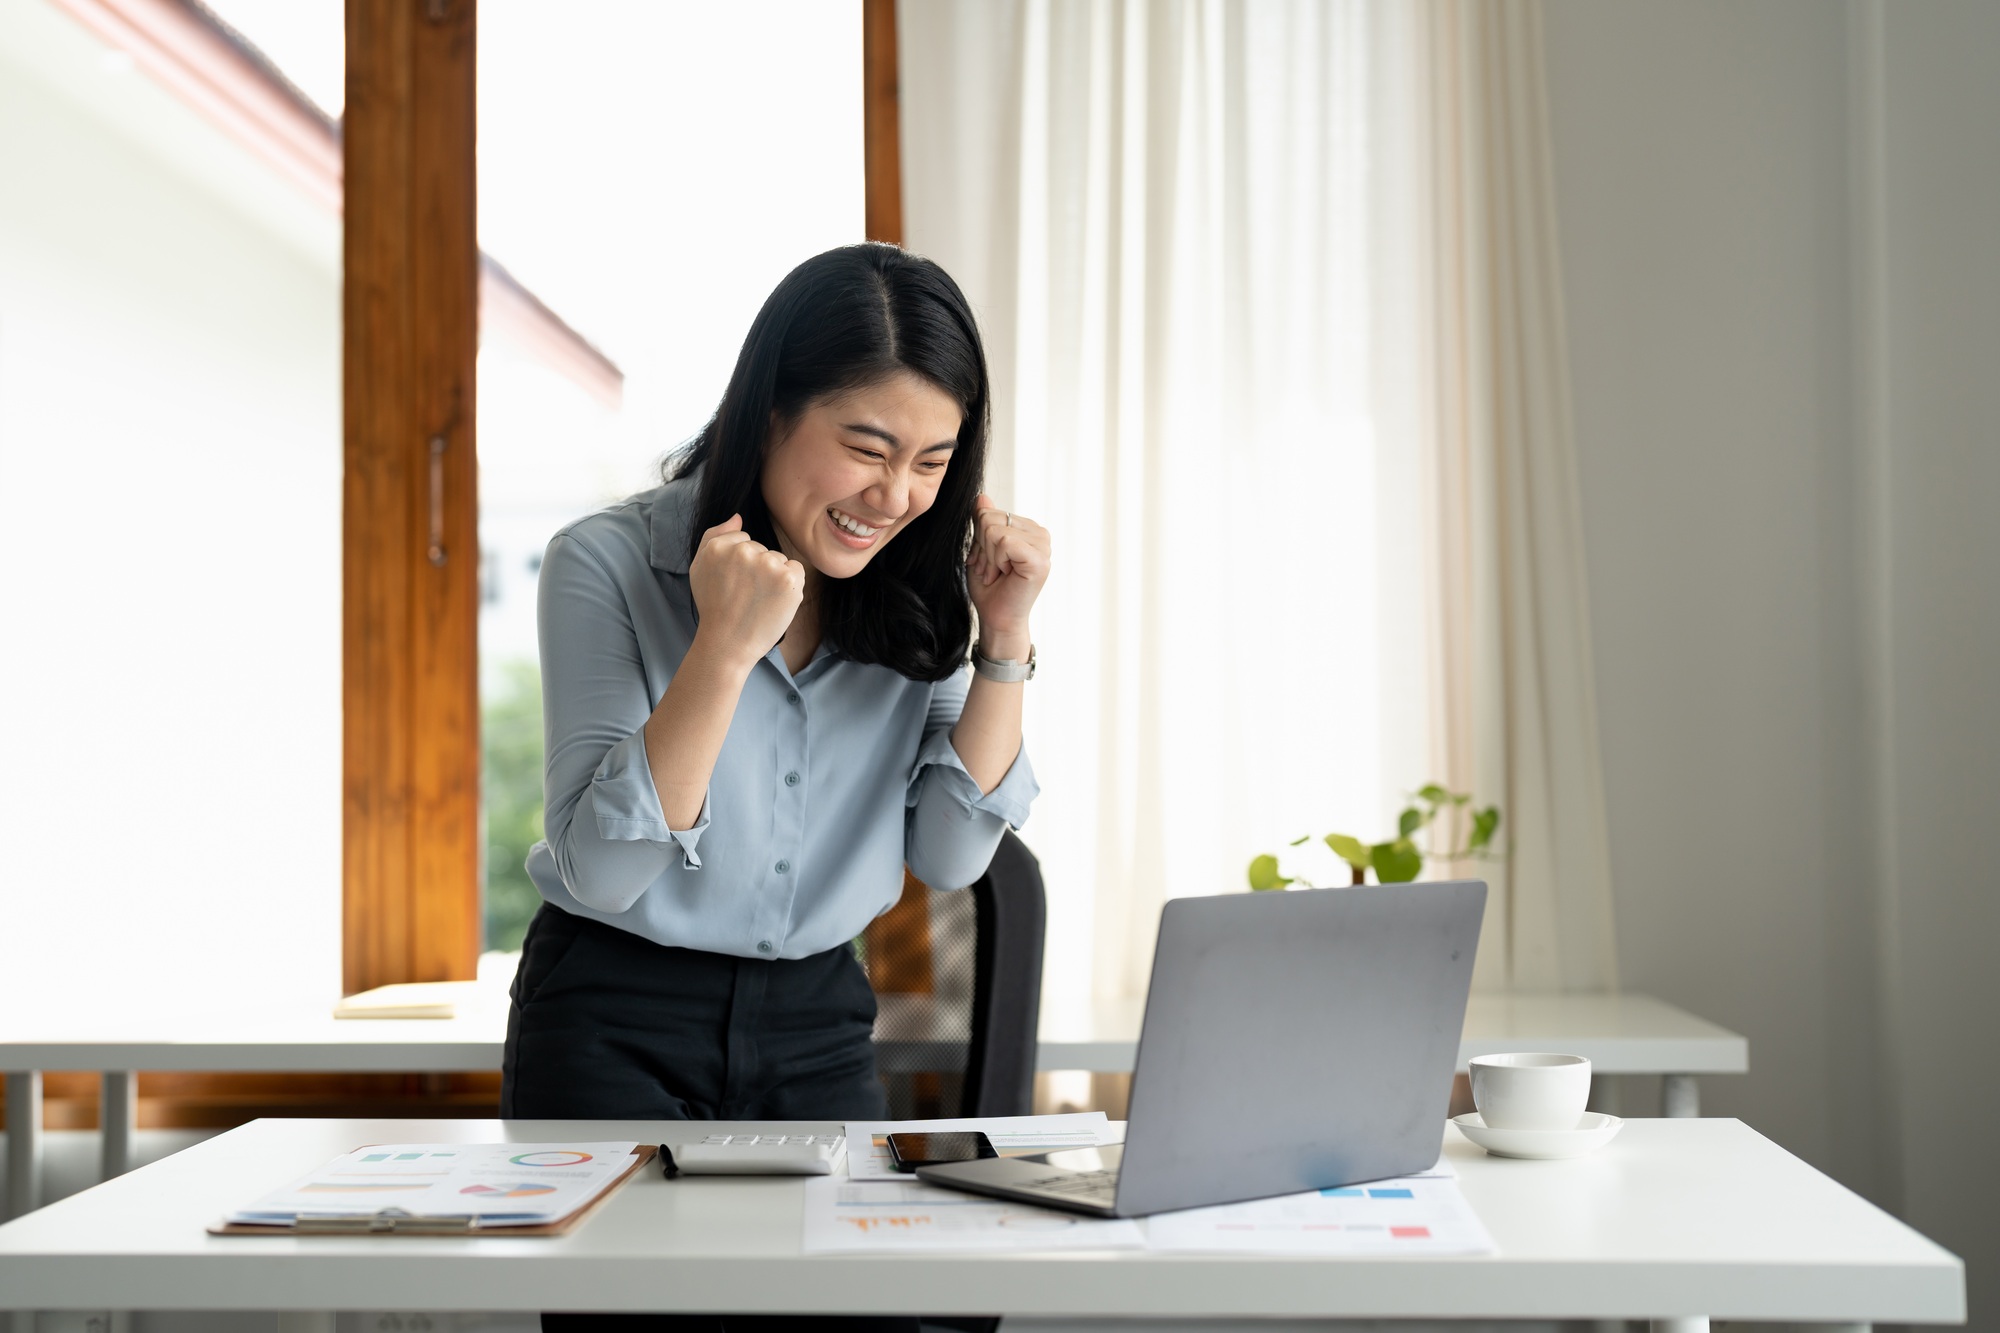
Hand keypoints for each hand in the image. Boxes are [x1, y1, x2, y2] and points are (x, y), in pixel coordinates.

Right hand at [688, 515, 805, 670]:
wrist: (728, 643)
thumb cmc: (714, 607)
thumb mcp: (700, 567)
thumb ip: (714, 536)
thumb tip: (738, 516)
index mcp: (719, 546)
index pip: (744, 540)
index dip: (740, 565)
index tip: (732, 585)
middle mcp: (743, 550)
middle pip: (763, 550)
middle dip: (758, 570)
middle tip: (745, 597)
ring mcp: (767, 563)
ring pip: (779, 560)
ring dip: (774, 578)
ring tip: (759, 601)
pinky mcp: (787, 578)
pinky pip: (796, 570)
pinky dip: (791, 586)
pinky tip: (774, 601)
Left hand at [967, 495, 1049, 653]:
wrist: (996, 618)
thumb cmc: (989, 588)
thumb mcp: (980, 549)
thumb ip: (982, 522)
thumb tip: (982, 497)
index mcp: (1028, 529)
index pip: (988, 512)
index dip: (977, 538)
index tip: (987, 562)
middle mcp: (1040, 534)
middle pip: (989, 517)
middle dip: (981, 547)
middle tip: (991, 570)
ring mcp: (1043, 546)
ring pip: (994, 529)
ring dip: (987, 557)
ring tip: (997, 574)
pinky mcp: (1039, 559)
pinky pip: (1003, 542)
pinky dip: (996, 561)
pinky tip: (1004, 575)